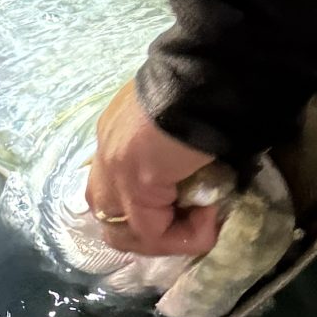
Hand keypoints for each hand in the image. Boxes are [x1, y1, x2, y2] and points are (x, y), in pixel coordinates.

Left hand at [86, 81, 222, 257]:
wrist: (210, 75)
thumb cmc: (206, 93)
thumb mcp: (179, 124)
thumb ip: (172, 153)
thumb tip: (195, 184)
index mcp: (114, 131)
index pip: (111, 188)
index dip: (146, 210)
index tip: (188, 206)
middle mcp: (106, 149)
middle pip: (107, 216)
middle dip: (147, 234)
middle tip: (186, 226)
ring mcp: (116, 166)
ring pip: (124, 232)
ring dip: (163, 240)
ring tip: (200, 225)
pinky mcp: (136, 181)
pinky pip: (153, 233)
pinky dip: (184, 236)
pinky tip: (209, 217)